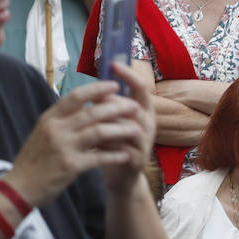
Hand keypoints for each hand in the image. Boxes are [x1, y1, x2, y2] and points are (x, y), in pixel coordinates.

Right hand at [6, 79, 148, 207]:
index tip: (115, 86)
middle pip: (91, 112)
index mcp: (49, 118)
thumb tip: (84, 107)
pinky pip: (99, 157)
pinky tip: (126, 155)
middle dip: (116, 108)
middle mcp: (55, 129)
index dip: (97, 89)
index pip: (75, 97)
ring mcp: (63, 147)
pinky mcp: (70, 165)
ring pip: (99, 132)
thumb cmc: (33, 159)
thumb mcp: (42, 133)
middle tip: (134, 107)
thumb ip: (61, 120)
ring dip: (121, 130)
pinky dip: (114, 155)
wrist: (20, 186)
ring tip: (136, 130)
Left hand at [99, 60, 157, 190]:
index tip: (113, 63)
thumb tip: (93, 83)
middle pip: (132, 105)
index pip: (141, 87)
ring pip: (128, 126)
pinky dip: (107, 144)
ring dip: (107, 123)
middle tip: (92, 102)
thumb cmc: (112, 142)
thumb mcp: (110, 119)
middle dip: (110, 102)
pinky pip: (123, 148)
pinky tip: (94, 144)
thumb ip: (106, 103)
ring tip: (90, 123)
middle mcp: (148, 124)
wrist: (119, 175)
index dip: (129, 75)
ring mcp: (145, 142)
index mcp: (142, 110)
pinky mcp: (137, 160)